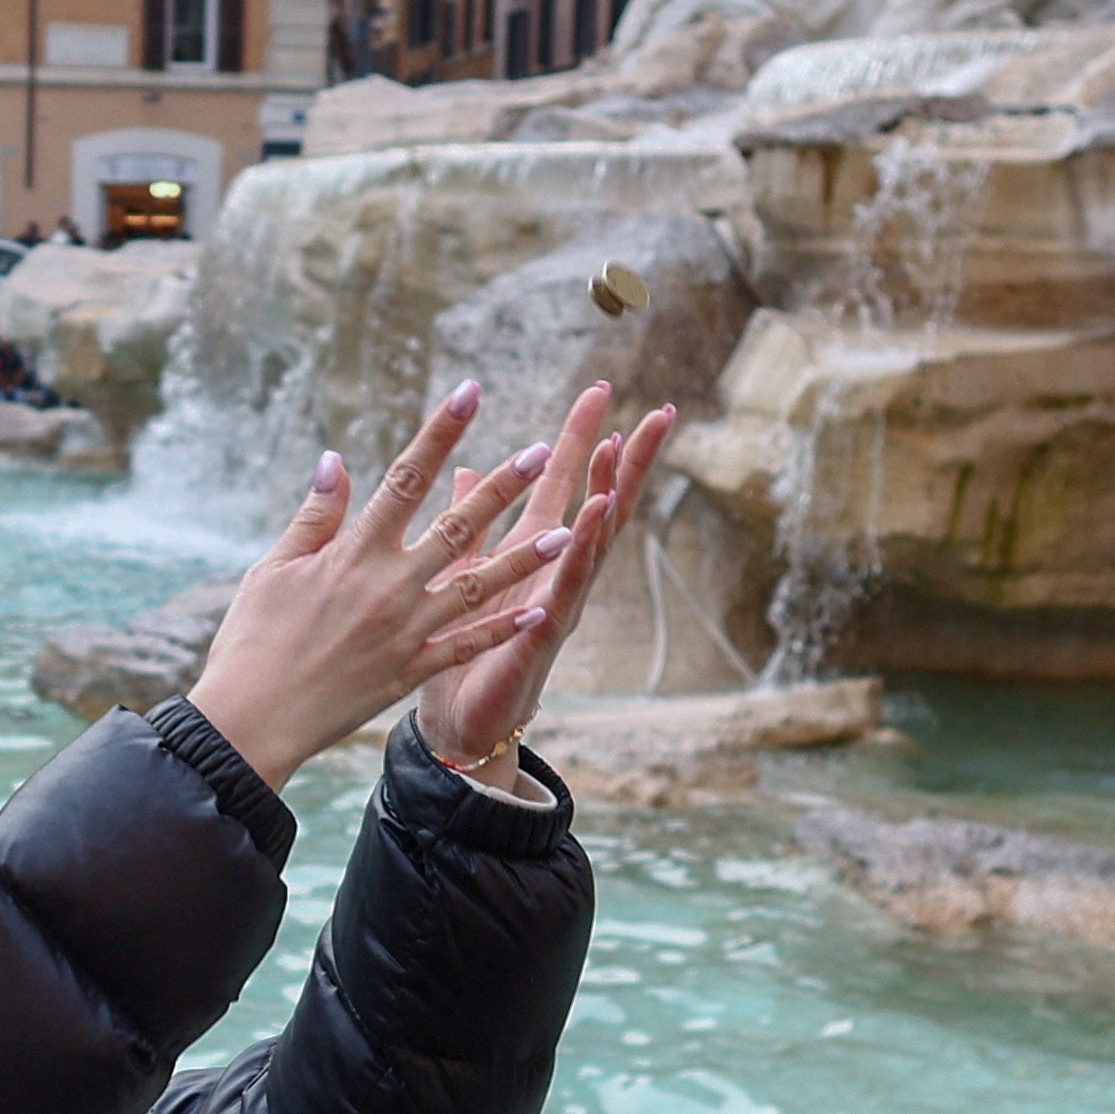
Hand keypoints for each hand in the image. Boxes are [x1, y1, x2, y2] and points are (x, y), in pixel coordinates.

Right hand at [183, 381, 567, 788]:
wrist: (253, 718)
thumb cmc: (252, 638)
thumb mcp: (274, 568)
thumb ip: (316, 515)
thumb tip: (336, 460)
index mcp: (354, 552)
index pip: (405, 477)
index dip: (440, 432)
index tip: (470, 393)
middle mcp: (389, 584)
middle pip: (458, 525)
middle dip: (503, 487)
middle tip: (546, 453)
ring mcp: (406, 629)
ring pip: (477, 585)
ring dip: (524, 558)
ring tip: (565, 532)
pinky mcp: (411, 670)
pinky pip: (467, 645)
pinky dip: (502, 628)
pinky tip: (538, 610)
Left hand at [416, 386, 675, 784]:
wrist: (456, 721)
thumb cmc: (463, 648)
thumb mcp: (462, 570)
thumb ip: (470, 521)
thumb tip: (468, 468)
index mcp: (534, 553)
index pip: (570, 486)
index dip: (586, 441)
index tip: (601, 392)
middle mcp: (556, 575)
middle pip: (603, 508)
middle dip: (627, 462)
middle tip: (658, 415)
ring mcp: (556, 608)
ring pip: (592, 548)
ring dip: (610, 505)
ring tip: (623, 462)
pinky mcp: (539, 641)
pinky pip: (562, 595)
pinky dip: (577, 561)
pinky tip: (591, 528)